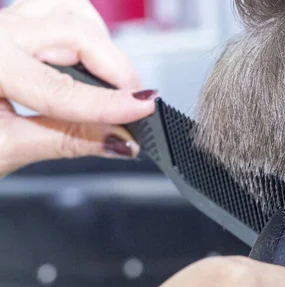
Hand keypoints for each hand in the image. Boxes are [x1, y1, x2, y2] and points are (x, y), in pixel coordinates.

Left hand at [0, 0, 156, 175]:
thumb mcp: (6, 150)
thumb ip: (69, 141)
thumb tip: (120, 139)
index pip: (59, 86)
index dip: (109, 102)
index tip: (144, 111)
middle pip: (73, 31)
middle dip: (114, 68)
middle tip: (134, 104)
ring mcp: (3, 24)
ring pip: (69, 13)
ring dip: (101, 46)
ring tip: (111, 85)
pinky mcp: (12, 27)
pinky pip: (59, 12)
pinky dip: (85, 34)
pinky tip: (88, 62)